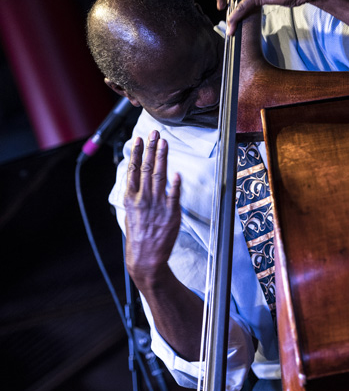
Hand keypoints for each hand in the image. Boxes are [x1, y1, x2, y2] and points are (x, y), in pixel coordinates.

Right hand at [124, 130, 180, 287]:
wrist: (146, 258)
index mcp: (130, 198)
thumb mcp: (129, 212)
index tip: (139, 139)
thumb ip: (134, 194)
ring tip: (164, 143)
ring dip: (162, 158)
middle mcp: (143, 199)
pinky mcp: (171, 214)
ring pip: (160, 177)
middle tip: (155, 133)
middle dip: (151, 148)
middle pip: (147, 168)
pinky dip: (175, 184)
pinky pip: (173, 196)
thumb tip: (136, 176)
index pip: (133, 170)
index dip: (136, 153)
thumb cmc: (138, 234)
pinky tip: (176, 173)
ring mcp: (157, 206)